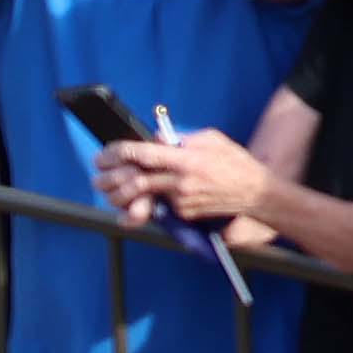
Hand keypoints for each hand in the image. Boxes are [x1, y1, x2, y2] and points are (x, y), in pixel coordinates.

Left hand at [93, 128, 266, 227]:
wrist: (255, 192)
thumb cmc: (235, 161)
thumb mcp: (213, 139)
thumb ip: (184, 138)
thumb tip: (156, 140)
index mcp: (188, 159)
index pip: (145, 154)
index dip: (121, 152)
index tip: (107, 152)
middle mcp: (181, 181)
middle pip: (136, 181)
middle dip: (111, 178)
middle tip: (97, 176)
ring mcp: (181, 200)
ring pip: (142, 197)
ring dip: (119, 195)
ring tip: (107, 190)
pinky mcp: (183, 214)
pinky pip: (159, 205)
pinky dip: (148, 200)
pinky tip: (138, 198)